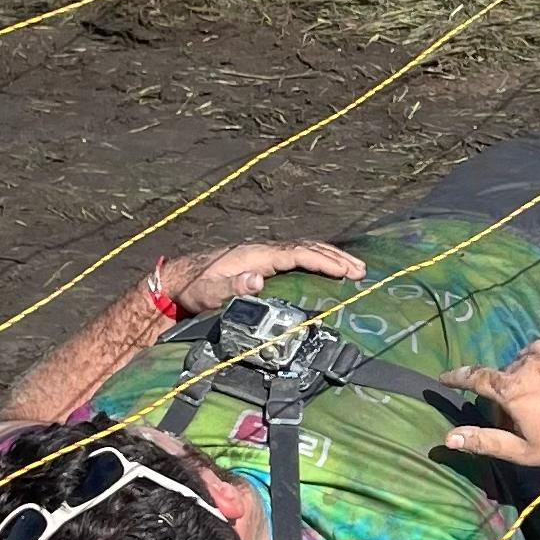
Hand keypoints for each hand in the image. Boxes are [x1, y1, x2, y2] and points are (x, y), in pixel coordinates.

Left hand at [152, 239, 364, 314]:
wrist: (178, 279)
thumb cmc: (195, 287)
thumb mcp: (209, 291)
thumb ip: (232, 286)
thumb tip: (258, 279)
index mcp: (256, 255)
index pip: (296, 254)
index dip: (321, 261)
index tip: (344, 271)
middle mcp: (263, 250)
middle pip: (306, 248)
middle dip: (335, 258)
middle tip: (361, 271)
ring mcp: (264, 254)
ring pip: (304, 250)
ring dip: (331, 257)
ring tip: (355, 269)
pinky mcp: (263, 262)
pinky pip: (297, 256)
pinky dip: (318, 259)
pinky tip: (329, 269)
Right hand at [441, 340, 539, 470]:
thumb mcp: (521, 450)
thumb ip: (483, 441)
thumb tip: (448, 438)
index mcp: (512, 389)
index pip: (475, 377)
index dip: (457, 377)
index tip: (444, 377)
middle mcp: (528, 364)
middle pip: (503, 374)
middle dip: (504, 392)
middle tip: (519, 417)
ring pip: (522, 360)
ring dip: (521, 374)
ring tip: (537, 398)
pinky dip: (539, 360)